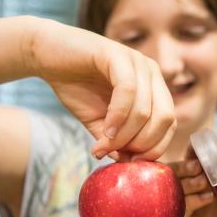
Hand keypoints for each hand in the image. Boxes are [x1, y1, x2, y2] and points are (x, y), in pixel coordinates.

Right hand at [29, 19, 175, 159]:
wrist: (46, 55)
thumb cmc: (76, 86)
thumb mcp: (99, 122)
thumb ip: (116, 140)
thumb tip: (127, 162)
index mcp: (154, 88)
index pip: (170, 123)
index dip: (155, 147)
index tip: (131, 162)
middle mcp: (152, 73)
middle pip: (165, 118)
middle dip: (143, 144)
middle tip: (119, 154)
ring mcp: (137, 62)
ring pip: (146, 109)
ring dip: (125, 135)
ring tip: (104, 144)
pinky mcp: (117, 54)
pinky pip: (128, 91)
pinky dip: (118, 116)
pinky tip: (105, 129)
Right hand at [169, 152, 216, 216]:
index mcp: (208, 184)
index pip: (195, 163)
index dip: (195, 152)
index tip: (199, 143)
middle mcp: (194, 195)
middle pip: (179, 174)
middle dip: (187, 165)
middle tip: (199, 164)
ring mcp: (188, 212)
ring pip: (175, 190)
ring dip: (189, 181)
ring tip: (204, 181)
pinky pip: (179, 211)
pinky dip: (191, 201)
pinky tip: (207, 199)